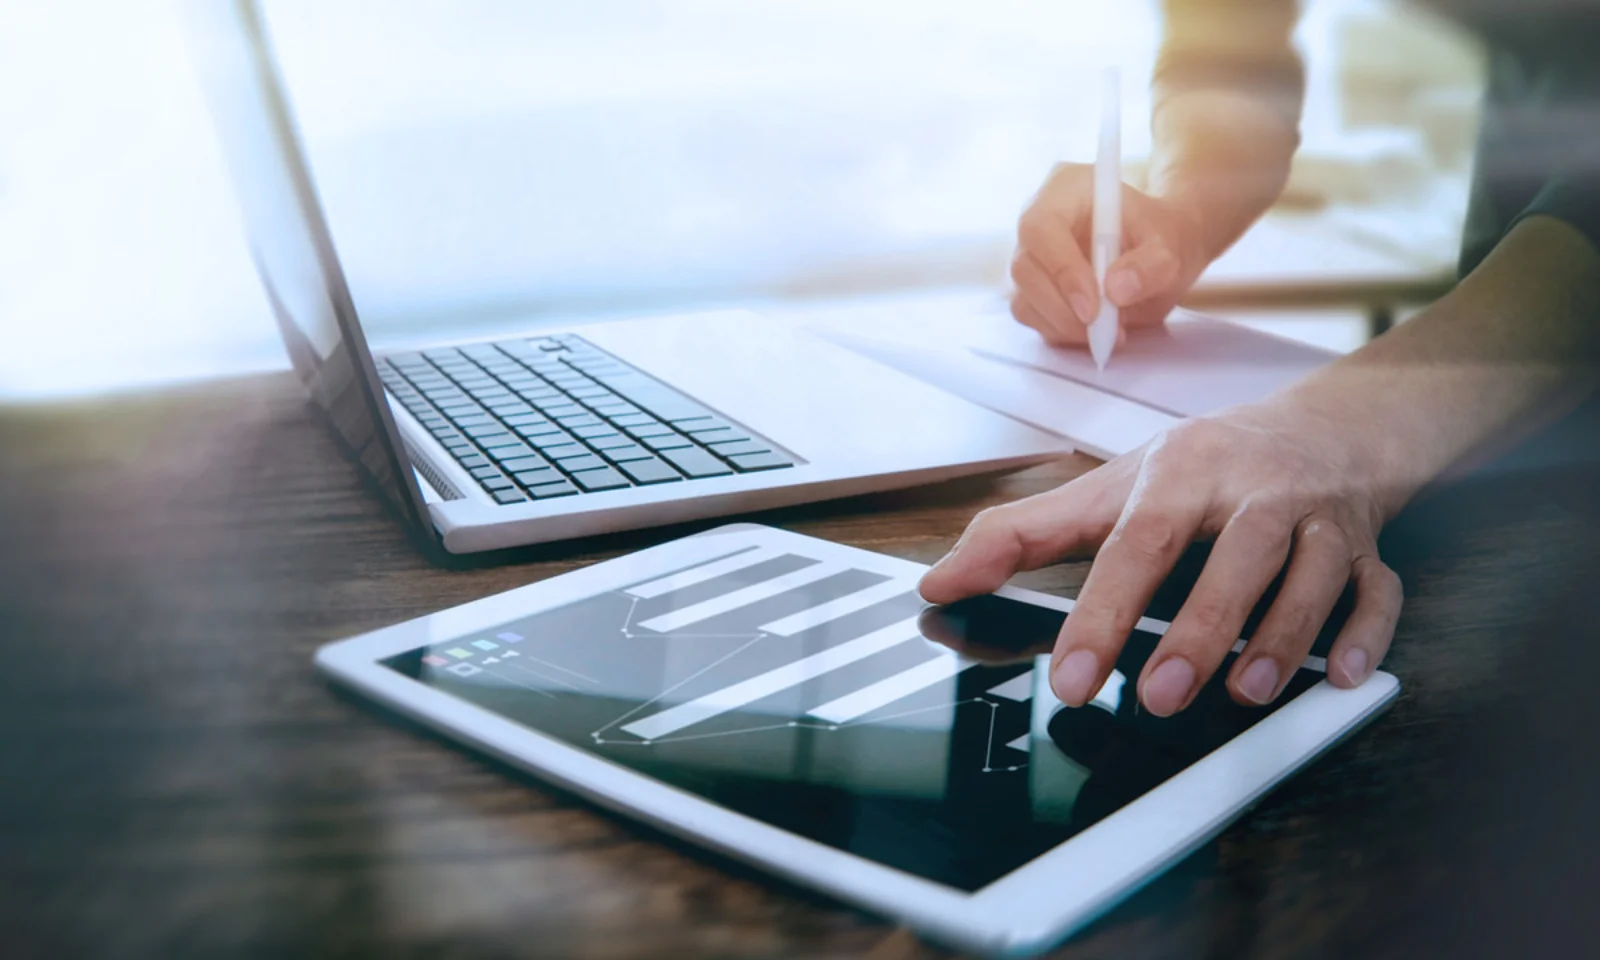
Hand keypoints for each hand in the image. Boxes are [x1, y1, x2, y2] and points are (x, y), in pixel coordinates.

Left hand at [918, 397, 1402, 715]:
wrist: (1323, 426)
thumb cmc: (1204, 465)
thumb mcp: (1111, 488)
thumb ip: (1023, 535)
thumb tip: (940, 580)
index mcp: (1181, 473)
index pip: (1137, 541)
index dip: (1103, 609)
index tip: (1073, 673)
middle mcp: (1254, 490)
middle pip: (1234, 555)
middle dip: (1199, 629)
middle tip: (1159, 694)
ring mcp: (1319, 518)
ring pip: (1313, 573)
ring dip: (1282, 637)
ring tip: (1244, 693)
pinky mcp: (1368, 548)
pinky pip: (1380, 590)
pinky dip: (1368, 633)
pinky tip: (1345, 676)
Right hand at [1009, 163, 1210, 346]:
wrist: (1160, 250)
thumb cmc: (1161, 235)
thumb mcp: (1171, 245)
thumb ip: (1150, 265)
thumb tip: (1117, 290)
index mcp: (1065, 189)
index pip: (1041, 227)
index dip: (1061, 268)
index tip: (1093, 307)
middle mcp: (1038, 221)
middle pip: (1025, 268)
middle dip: (1062, 307)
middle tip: (1103, 328)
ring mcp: (1031, 257)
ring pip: (1024, 299)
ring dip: (1064, 325)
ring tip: (1111, 330)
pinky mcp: (1032, 289)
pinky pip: (1033, 317)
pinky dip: (1063, 332)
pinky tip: (1096, 330)